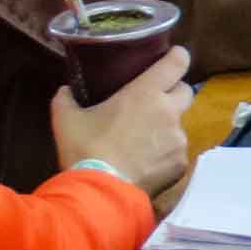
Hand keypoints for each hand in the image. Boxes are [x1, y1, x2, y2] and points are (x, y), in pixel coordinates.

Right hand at [48, 44, 194, 195]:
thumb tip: (65, 90)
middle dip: (173, 93)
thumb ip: (66, 99)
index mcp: (146, 92)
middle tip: (153, 103)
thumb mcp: (66, 120)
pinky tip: (146, 165)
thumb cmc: (85, 148)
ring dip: (166, 128)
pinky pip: (177, 153)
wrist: (100, 192)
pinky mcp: (181, 164)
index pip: (177, 62)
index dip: (177, 57)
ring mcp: (178, 139)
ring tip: (143, 143)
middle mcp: (169, 111)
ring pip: (180, 125)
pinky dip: (165, 156)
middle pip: (185, 91)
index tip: (171, 59)